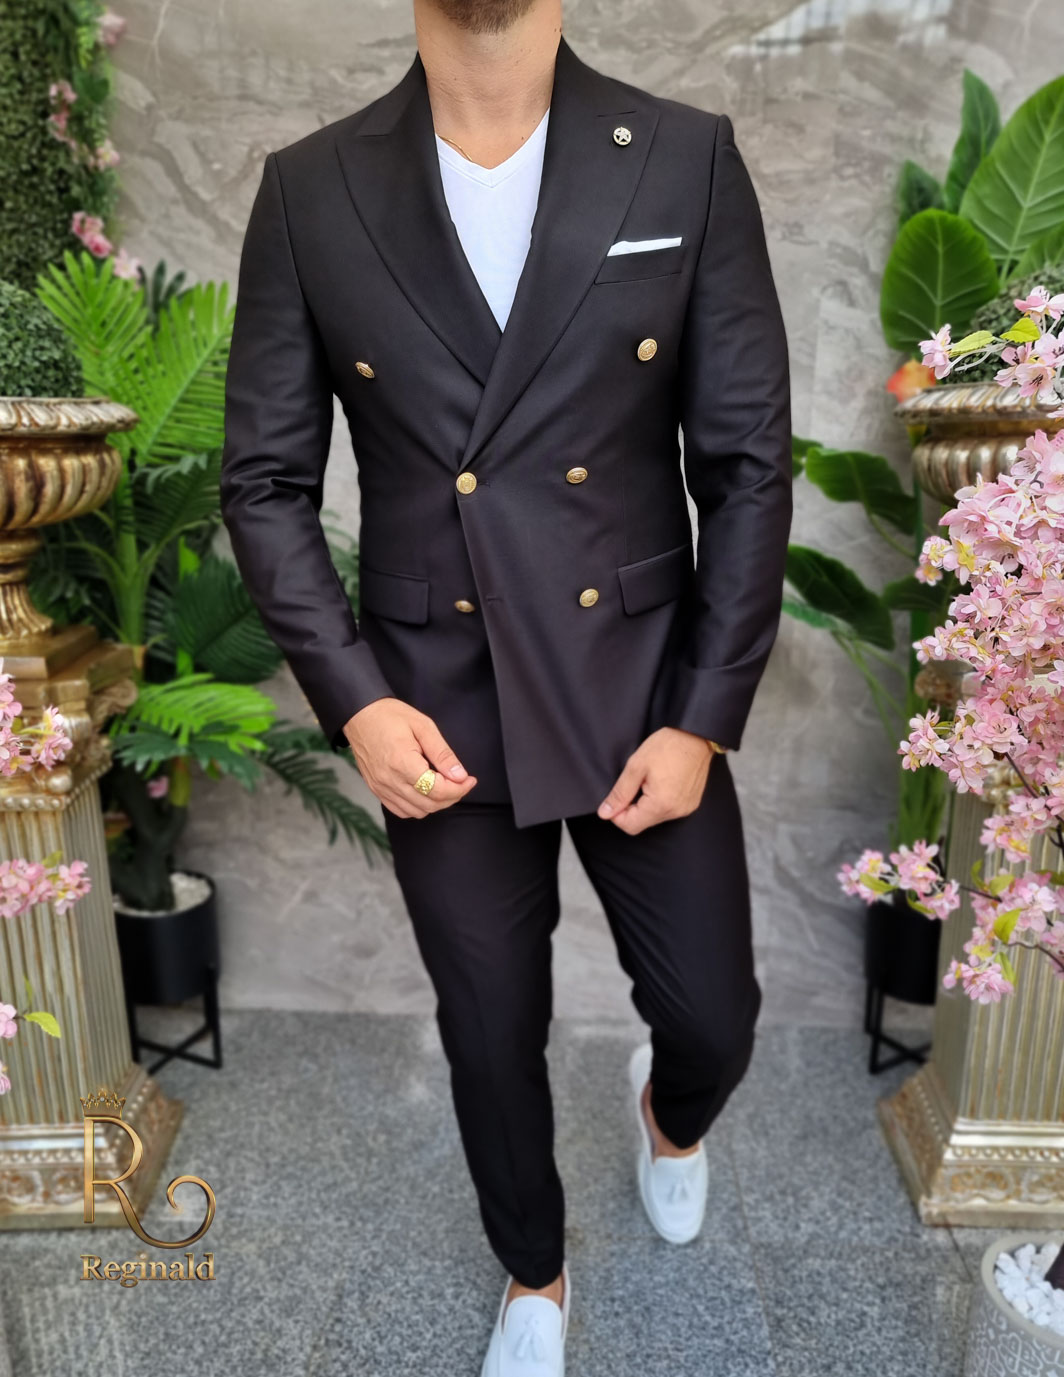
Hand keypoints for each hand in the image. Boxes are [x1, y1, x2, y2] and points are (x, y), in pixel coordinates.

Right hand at [343, 697, 477, 817]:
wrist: (359, 715)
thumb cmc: (390, 715)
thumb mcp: (423, 726)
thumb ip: (442, 753)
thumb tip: (460, 775)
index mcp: (402, 763)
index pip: (437, 790)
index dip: (459, 788)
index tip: (469, 779)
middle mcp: (390, 781)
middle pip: (429, 804)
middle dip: (452, 796)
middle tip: (461, 782)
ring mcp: (381, 788)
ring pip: (417, 811)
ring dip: (436, 803)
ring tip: (445, 786)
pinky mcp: (376, 790)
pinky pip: (401, 810)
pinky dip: (418, 807)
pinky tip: (425, 793)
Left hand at [597, 727, 712, 834]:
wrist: (696, 735)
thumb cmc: (668, 746)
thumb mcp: (636, 766)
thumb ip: (620, 793)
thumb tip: (605, 813)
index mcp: (660, 805)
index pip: (630, 826)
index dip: (617, 814)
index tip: (617, 796)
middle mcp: (675, 812)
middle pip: (642, 823)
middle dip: (631, 808)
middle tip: (634, 783)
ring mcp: (685, 809)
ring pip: (654, 817)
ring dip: (645, 804)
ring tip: (649, 780)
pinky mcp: (691, 803)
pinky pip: (668, 810)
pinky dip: (658, 802)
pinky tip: (660, 783)